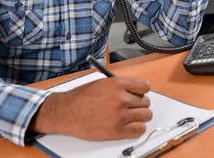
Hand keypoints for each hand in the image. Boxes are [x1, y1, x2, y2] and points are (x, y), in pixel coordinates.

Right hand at [29, 77, 151, 139]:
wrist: (67, 112)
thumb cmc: (81, 97)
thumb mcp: (102, 83)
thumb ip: (120, 86)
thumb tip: (134, 91)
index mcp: (118, 84)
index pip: (145, 86)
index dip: (142, 90)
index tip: (139, 93)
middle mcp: (122, 99)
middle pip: (146, 102)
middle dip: (140, 104)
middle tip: (131, 107)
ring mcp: (121, 116)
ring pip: (146, 116)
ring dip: (140, 116)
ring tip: (131, 117)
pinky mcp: (118, 131)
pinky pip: (140, 130)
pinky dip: (137, 128)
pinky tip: (129, 126)